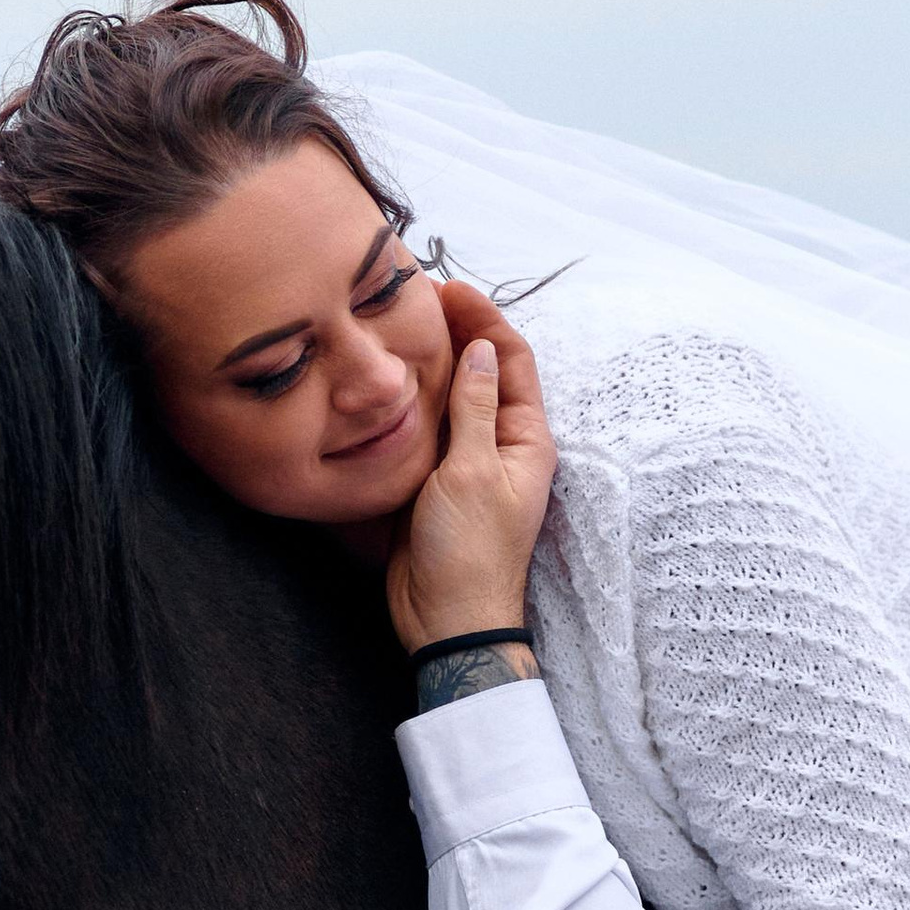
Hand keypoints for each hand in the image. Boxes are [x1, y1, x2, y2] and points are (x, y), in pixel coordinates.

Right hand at [385, 287, 556, 653]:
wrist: (448, 620)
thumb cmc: (470, 552)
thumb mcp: (472, 472)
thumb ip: (474, 409)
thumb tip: (480, 349)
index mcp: (525, 439)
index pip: (512, 360)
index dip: (484, 319)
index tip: (450, 289)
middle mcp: (501, 444)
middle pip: (482, 372)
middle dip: (455, 332)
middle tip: (415, 298)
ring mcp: (468, 463)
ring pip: (452, 398)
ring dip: (430, 362)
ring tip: (396, 328)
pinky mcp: (436, 481)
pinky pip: (426, 429)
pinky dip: (410, 401)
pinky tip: (384, 383)